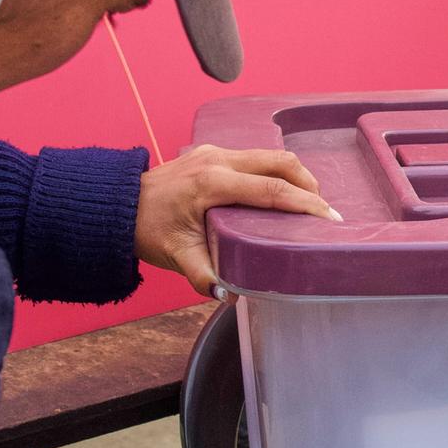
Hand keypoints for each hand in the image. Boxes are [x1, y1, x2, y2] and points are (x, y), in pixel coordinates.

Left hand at [135, 145, 339, 294]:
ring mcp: (215, 152)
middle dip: (309, 184)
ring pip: (270, 155)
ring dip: (295, 176)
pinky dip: (276, 172)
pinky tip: (282, 192)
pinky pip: (256, 157)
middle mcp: (218, 160)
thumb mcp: (175, 256)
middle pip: (280, 162)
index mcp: (212, 183)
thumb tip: (230, 295)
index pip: (271, 189)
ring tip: (309, 202)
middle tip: (325, 210)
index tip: (328, 217)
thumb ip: (202, 276)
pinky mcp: (213, 153)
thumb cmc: (147, 228)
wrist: (119, 205)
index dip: (304, 203)